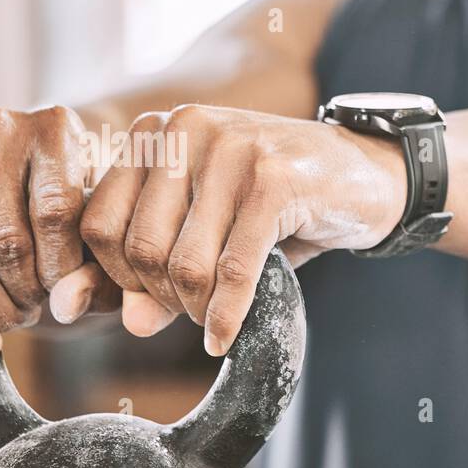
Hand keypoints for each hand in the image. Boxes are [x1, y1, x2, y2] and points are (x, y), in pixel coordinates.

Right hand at [0, 105, 119, 355]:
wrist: (40, 182)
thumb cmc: (88, 211)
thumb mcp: (107, 233)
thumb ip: (100, 270)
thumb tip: (66, 305)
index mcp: (54, 127)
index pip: (53, 213)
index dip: (62, 268)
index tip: (68, 294)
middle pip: (5, 238)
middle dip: (26, 291)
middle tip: (40, 310)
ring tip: (18, 318)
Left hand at [79, 104, 405, 354]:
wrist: (368, 173)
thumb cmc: (283, 202)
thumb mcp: (213, 230)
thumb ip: (162, 270)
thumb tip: (131, 324)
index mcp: (157, 132)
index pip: (99, 222)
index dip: (118, 278)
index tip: (152, 300)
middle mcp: (186, 130)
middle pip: (141, 246)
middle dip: (164, 297)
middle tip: (194, 312)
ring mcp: (232, 152)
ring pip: (186, 262)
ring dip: (198, 308)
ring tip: (215, 318)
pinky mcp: (274, 181)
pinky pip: (234, 269)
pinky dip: (227, 314)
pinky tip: (225, 337)